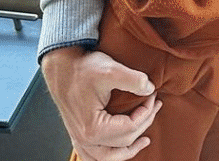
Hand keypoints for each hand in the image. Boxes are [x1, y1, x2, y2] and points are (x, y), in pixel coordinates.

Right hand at [41, 46, 158, 160]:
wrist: (62, 68)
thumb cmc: (84, 69)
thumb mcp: (111, 70)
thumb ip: (134, 80)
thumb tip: (150, 89)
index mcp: (94, 128)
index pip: (130, 127)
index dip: (147, 111)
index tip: (153, 95)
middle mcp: (85, 139)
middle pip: (123, 143)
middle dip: (144, 124)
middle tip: (155, 106)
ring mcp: (80, 139)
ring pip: (107, 158)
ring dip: (127, 151)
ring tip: (144, 141)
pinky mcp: (78, 135)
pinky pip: (93, 156)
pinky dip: (108, 155)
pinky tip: (118, 148)